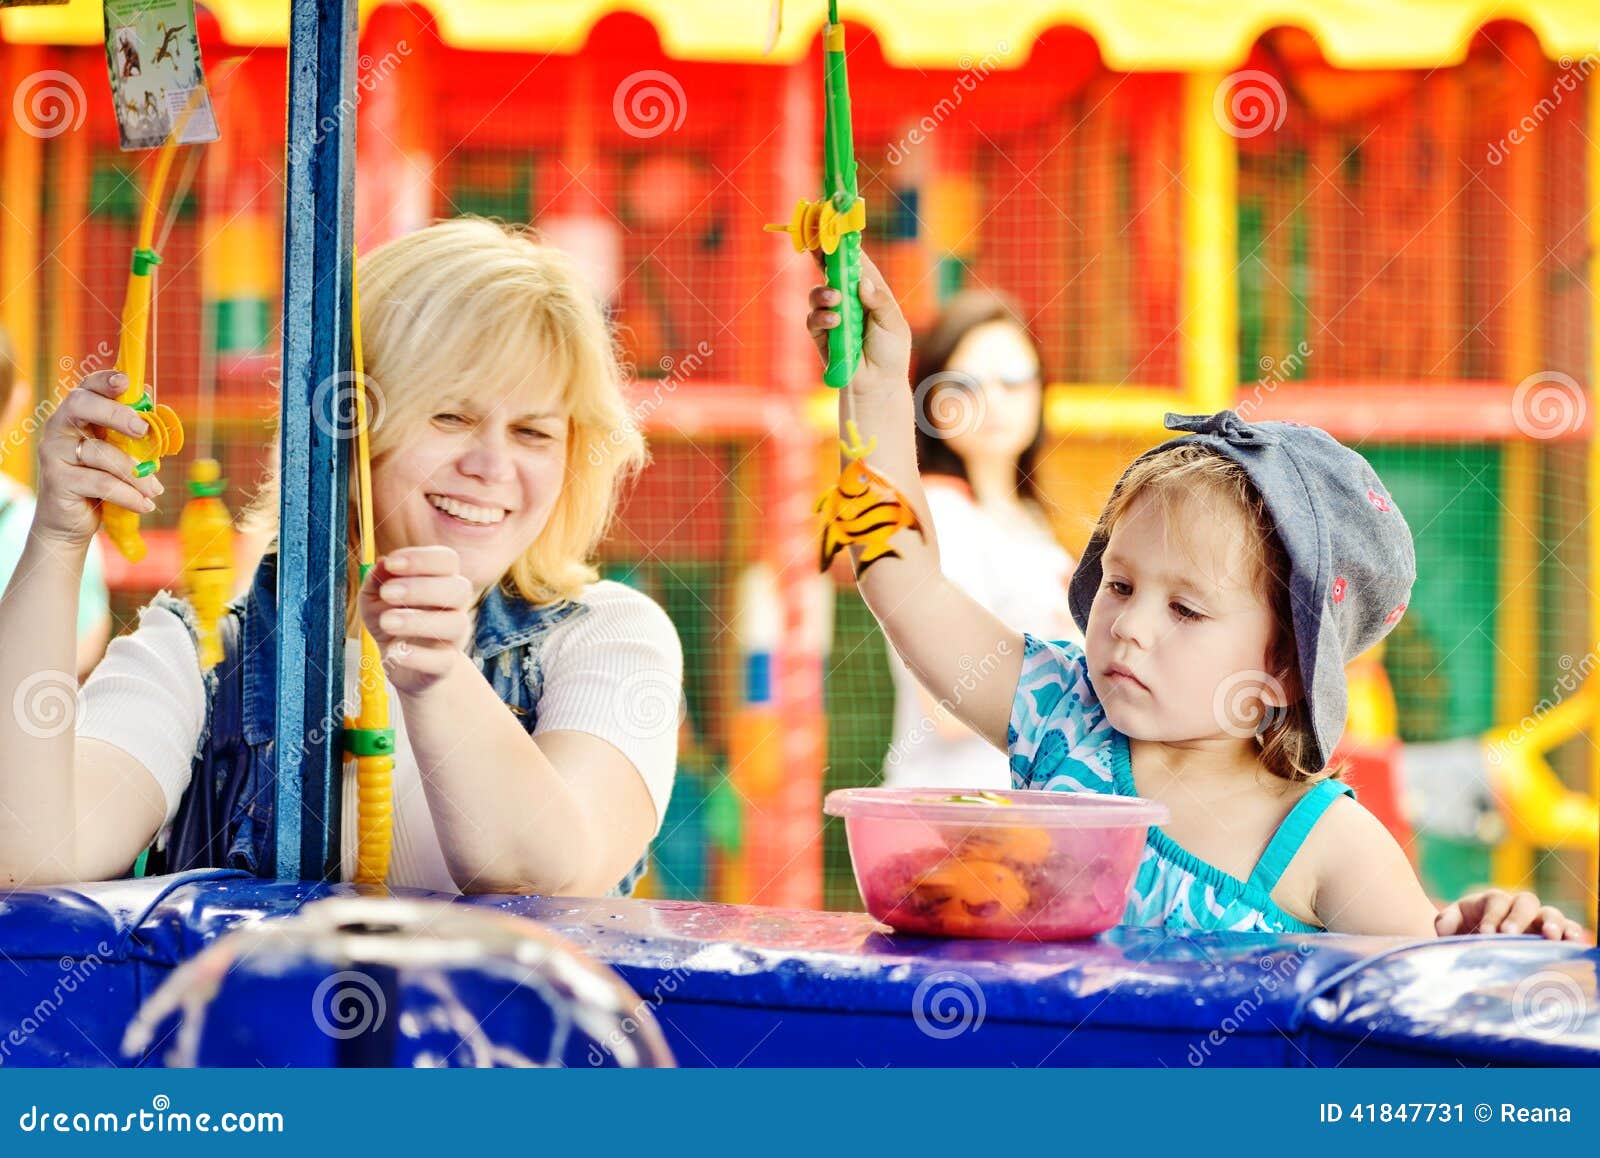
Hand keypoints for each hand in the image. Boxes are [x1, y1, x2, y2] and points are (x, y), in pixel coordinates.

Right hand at [31, 369, 163, 548]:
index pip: (86, 388)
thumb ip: (131, 433)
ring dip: (135, 473)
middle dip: (114, 413)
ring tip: (154, 490)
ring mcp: (54, 453)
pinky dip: (128, 495)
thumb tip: (153, 406)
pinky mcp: (56, 480)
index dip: (104, 380)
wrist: (71, 522)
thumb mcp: (119, 454)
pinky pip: (100, 483)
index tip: (126, 381)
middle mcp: (60, 429)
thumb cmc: (99, 481)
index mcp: (77, 416)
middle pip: (81, 406)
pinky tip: (144, 505)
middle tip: (142, 429)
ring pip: (99, 452)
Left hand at [358, 545, 474, 696]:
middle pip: (459, 588)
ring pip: (454, 624)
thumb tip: (380, 564)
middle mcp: (455, 607)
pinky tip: (394, 651)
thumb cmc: (393, 623)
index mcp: (442, 581)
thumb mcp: (375, 598)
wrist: (404, 666)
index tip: (390, 563)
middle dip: (421, 587)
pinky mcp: (445, 665)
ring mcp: (454, 637)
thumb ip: (376, 580)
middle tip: (387, 593)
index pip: (447, 560)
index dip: (422, 558)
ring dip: (418, 620)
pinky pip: (442, 660)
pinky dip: (417, 655)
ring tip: (386, 622)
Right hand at [806, 249, 911, 392]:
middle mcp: (849, 298)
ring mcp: (833, 314)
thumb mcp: (893, 323)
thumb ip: (879, 301)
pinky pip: (813, 318)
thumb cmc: (891, 352)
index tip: (837, 228)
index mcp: (870, 290)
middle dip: (823, 256)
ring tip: (835, 300)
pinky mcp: (821, 333)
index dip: (846, 245)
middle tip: (818, 246)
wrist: (877, 384)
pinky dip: (822, 317)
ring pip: (818, 293)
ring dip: (824, 293)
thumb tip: (862, 281)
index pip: (857, 262)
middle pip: (831, 270)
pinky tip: (834, 321)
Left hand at [1435, 889, 1589, 941]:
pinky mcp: (1553, 935)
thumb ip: (1446, 922)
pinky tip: (1575, 943)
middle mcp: (1518, 907)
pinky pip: (1568, 929)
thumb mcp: (1451, 925)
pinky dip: (1572, 934)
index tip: (1487, 933)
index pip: (1496, 902)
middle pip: (1526, 902)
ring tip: (1552, 937)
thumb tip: (1444, 929)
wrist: (1477, 941)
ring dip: (1553, 923)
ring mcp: (1538, 920)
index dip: (1493, 916)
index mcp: (1493, 901)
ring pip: (1551, 913)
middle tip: (1511, 935)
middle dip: (1519, 918)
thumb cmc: (1465, 931)